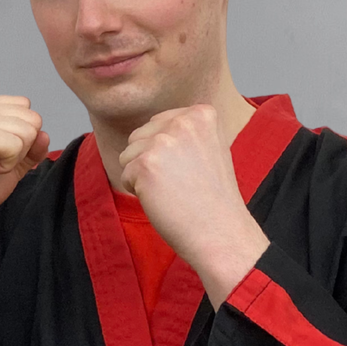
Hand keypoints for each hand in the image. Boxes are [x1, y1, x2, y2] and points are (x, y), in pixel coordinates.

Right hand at [0, 97, 48, 248]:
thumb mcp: (11, 165)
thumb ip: (30, 148)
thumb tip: (45, 134)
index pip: (25, 107)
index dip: (22, 138)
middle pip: (31, 118)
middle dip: (21, 148)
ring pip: (27, 131)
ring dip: (13, 158)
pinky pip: (16, 145)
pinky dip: (6, 165)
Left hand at [121, 105, 268, 304]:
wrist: (221, 232)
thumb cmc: (214, 198)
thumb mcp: (210, 147)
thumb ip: (184, 131)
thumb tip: (152, 127)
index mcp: (201, 113)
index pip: (158, 124)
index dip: (167, 152)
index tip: (191, 169)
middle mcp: (182, 121)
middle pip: (139, 136)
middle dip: (151, 161)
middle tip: (181, 183)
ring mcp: (163, 142)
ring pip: (128, 155)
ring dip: (143, 176)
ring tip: (173, 191)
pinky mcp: (146, 164)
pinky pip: (125, 175)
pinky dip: (138, 193)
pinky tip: (164, 201)